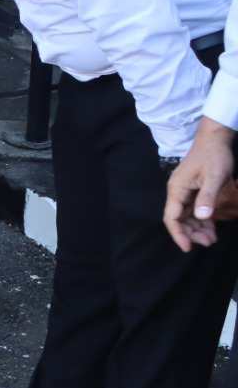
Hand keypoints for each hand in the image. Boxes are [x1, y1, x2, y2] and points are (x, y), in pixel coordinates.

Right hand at [164, 118, 237, 250]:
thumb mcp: (214, 177)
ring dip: (197, 228)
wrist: (215, 139)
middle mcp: (177, 192)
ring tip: (212, 239)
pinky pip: (194, 210)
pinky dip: (202, 220)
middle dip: (191, 233)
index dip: (178, 233)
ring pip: (186, 216)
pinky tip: (212, 228)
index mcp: (177, 189)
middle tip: (209, 243)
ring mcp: (185, 191)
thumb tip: (201, 217)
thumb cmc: (214, 156)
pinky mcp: (193, 190)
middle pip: (178, 218)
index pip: (172, 216)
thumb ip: (207, 197)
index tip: (188, 248)